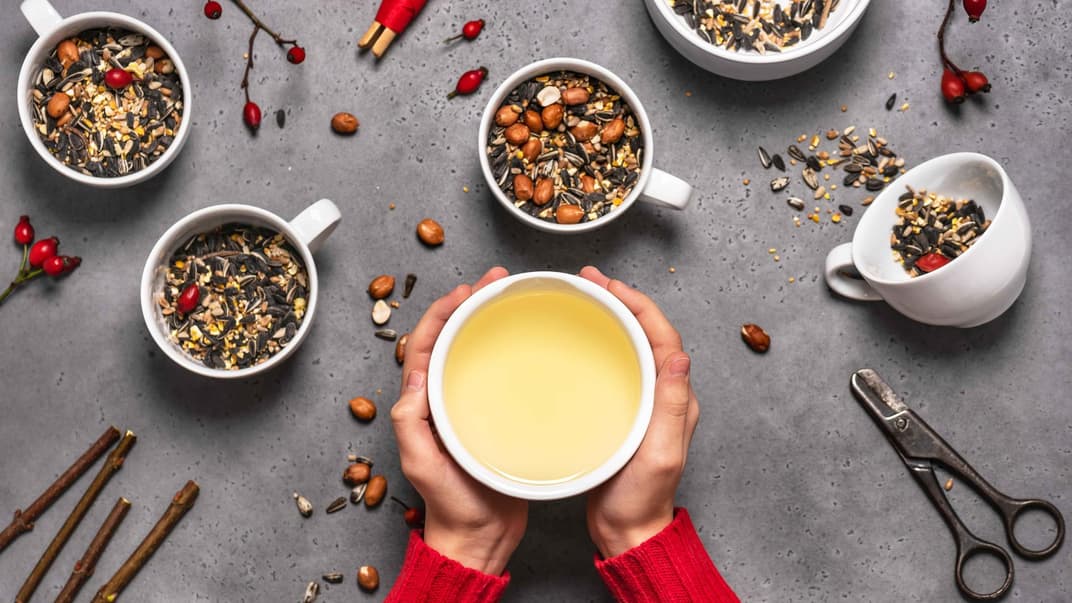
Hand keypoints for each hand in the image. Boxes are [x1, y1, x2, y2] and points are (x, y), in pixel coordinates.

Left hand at [390, 267, 526, 574]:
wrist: (480, 536)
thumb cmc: (451, 504)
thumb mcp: (422, 463)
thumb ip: (412, 422)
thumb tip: (415, 374)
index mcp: (422, 402)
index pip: (427, 343)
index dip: (443, 311)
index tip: (468, 289)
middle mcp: (442, 397)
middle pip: (451, 337)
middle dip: (470, 303)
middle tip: (497, 280)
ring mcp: (467, 405)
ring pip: (473, 350)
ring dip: (488, 321)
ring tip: (511, 297)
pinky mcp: (492, 416)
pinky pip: (497, 373)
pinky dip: (508, 351)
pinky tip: (529, 342)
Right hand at [579, 266, 699, 558]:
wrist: (629, 531)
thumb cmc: (641, 499)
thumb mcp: (659, 452)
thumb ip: (670, 405)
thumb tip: (680, 355)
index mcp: (676, 397)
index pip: (662, 334)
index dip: (636, 303)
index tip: (607, 284)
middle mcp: (664, 393)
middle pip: (646, 331)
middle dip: (620, 300)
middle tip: (588, 280)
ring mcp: (644, 401)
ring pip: (631, 343)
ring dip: (610, 316)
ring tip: (582, 297)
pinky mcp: (624, 410)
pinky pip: (616, 363)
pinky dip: (599, 342)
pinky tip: (578, 340)